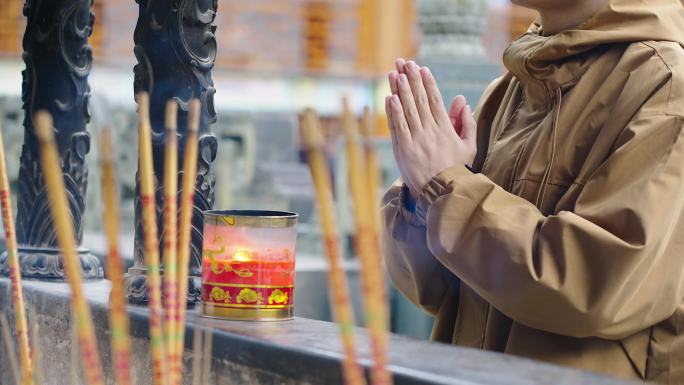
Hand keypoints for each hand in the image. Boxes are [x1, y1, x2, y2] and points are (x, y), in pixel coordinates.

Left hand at [385, 59, 476, 200]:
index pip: (435, 100)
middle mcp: (430, 131)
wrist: (442, 193)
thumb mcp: (468, 147)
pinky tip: (390, 97)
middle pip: (419, 100)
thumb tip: (462, 100)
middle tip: (404, 62)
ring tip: (394, 73)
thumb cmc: (455, 170)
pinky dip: (394, 111)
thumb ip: (467, 122)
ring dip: (400, 89)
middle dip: (411, 79)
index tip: (422, 68)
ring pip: (407, 110)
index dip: (428, 83)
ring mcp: (416, 140)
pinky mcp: (403, 150)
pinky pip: (398, 127)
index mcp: (446, 129)